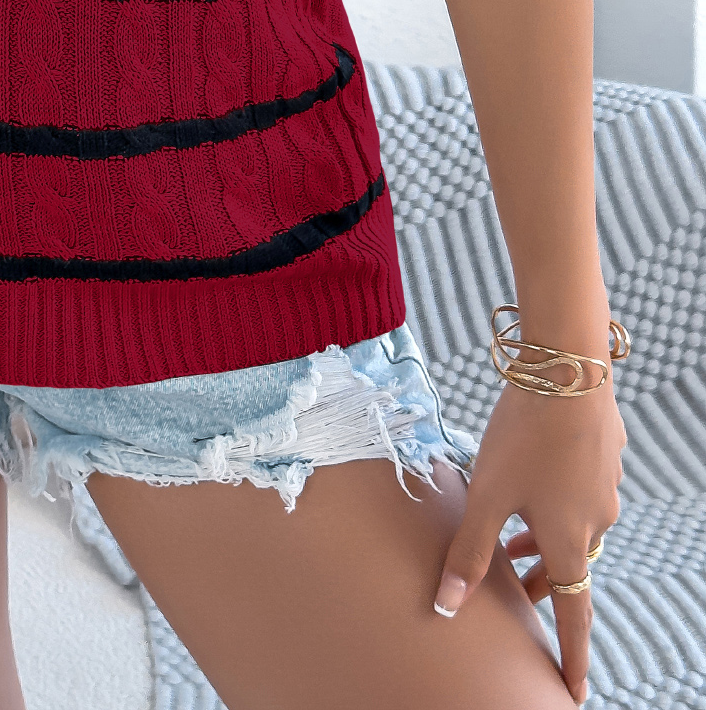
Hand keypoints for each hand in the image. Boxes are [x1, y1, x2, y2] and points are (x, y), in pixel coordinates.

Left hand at [434, 375, 626, 705]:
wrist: (568, 371)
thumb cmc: (524, 436)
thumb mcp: (487, 496)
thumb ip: (468, 552)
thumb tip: (445, 607)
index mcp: (568, 541)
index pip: (573, 614)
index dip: (570, 655)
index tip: (572, 690)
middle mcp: (594, 521)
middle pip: (570, 569)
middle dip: (545, 588)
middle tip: (519, 597)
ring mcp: (603, 490)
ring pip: (573, 530)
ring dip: (545, 544)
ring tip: (514, 544)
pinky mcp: (601, 458)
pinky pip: (578, 498)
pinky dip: (555, 508)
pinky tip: (533, 483)